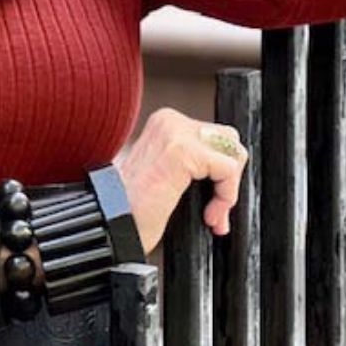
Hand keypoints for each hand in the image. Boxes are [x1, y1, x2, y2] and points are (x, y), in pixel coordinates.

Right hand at [113, 107, 248, 254]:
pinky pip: (228, 169)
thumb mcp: (169, 176)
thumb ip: (195, 165)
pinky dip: (226, 197)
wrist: (112, 225)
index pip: (217, 137)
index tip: (211, 209)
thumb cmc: (136, 210)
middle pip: (229, 140)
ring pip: (233, 152)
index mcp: (166, 122)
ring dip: (228, 190)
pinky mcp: (183, 150)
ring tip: (210, 215)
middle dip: (228, 179)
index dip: (221, 176)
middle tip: (213, 213)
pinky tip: (208, 216)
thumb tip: (229, 173)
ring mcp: (175, 132)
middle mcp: (169, 120)